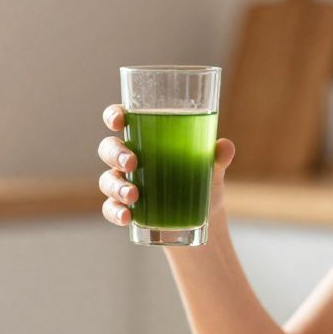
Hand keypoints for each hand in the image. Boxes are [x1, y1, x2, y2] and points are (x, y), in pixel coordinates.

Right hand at [96, 104, 235, 225]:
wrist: (204, 216)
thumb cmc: (202, 178)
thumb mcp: (212, 167)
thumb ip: (217, 157)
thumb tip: (225, 147)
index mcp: (146, 137)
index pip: (121, 119)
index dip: (113, 116)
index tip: (119, 120)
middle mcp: (129, 158)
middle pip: (109, 148)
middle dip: (115, 154)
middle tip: (132, 162)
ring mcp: (125, 184)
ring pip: (107, 180)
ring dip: (116, 186)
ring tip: (133, 196)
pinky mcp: (126, 209)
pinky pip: (110, 209)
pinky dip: (115, 212)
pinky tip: (126, 217)